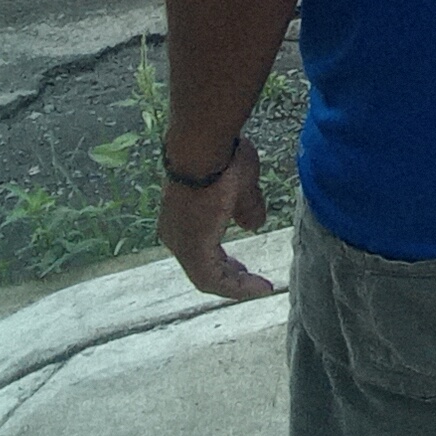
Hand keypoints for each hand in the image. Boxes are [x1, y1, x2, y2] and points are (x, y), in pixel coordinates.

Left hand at [157, 138, 274, 299]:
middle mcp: (176, 235)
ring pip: (207, 275)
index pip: (203, 251)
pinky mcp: (192, 248)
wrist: (203, 149)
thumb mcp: (243, 186)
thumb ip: (246, 208)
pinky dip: (235, 285)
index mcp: (184, 221)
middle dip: (230, 276)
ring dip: (234, 283)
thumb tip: (252, 224)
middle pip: (203, 267)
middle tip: (250, 280)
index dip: (226, 264)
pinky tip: (258, 285)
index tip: (246, 268)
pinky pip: (212, 277)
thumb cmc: (222, 159)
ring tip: (259, 286)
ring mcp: (182, 243)